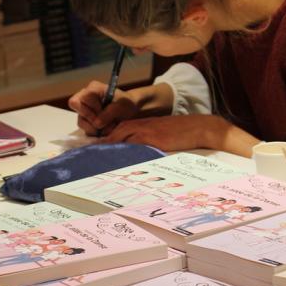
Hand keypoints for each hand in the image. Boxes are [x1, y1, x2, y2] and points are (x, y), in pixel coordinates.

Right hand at [67, 80, 139, 135]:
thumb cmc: (126, 104)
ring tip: (109, 127)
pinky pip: (86, 130)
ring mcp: (85, 111)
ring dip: (95, 128)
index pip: (79, 100)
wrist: (131, 111)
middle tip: (104, 122)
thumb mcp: (120, 106)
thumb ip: (108, 114)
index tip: (102, 112)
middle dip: (91, 120)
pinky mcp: (87, 122)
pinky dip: (97, 132)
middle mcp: (85, 98)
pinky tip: (106, 129)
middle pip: (77, 111)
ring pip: (81, 122)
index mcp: (92, 89)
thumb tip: (97, 124)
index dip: (89, 109)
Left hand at [105, 114, 259, 156]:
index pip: (116, 132)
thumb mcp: (160, 136)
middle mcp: (140, 126)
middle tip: (85, 157)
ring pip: (120, 138)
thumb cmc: (181, 134)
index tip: (90, 152)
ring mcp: (146, 131)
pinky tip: (114, 160)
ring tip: (94, 160)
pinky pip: (133, 145)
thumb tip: (133, 156)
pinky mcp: (153, 138)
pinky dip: (122, 151)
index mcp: (140, 125)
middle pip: (113, 134)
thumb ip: (145, 144)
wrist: (199, 128)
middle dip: (100, 146)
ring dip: (107, 148)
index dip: (103, 142)